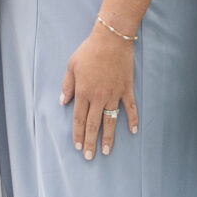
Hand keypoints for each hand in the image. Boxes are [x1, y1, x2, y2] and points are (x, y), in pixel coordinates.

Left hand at [60, 24, 136, 159]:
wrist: (111, 40)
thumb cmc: (89, 51)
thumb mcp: (71, 66)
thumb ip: (67, 86)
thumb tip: (63, 102)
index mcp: (84, 92)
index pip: (80, 119)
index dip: (78, 134)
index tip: (78, 147)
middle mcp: (99, 97)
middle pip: (94, 124)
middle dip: (91, 142)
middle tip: (90, 157)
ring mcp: (114, 94)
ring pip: (111, 120)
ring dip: (108, 137)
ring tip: (106, 151)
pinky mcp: (126, 89)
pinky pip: (130, 108)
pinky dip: (132, 120)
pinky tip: (133, 131)